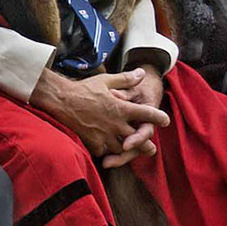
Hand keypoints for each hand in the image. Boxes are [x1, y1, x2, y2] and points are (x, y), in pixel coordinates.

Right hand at [31, 68, 170, 164]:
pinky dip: (108, 152)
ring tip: (131, 152)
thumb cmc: (83, 89)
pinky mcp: (93, 144)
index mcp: (121, 108)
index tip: (165, 121)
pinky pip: (105, 152)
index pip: (146, 114)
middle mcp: (116, 124)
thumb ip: (126, 79)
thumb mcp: (106, 80)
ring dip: (127, 150)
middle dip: (146, 144)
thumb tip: (141, 73)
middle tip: (151, 148)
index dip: (159, 118)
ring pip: (123, 149)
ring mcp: (105, 136)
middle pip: (138, 138)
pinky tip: (109, 151)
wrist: (61, 101)